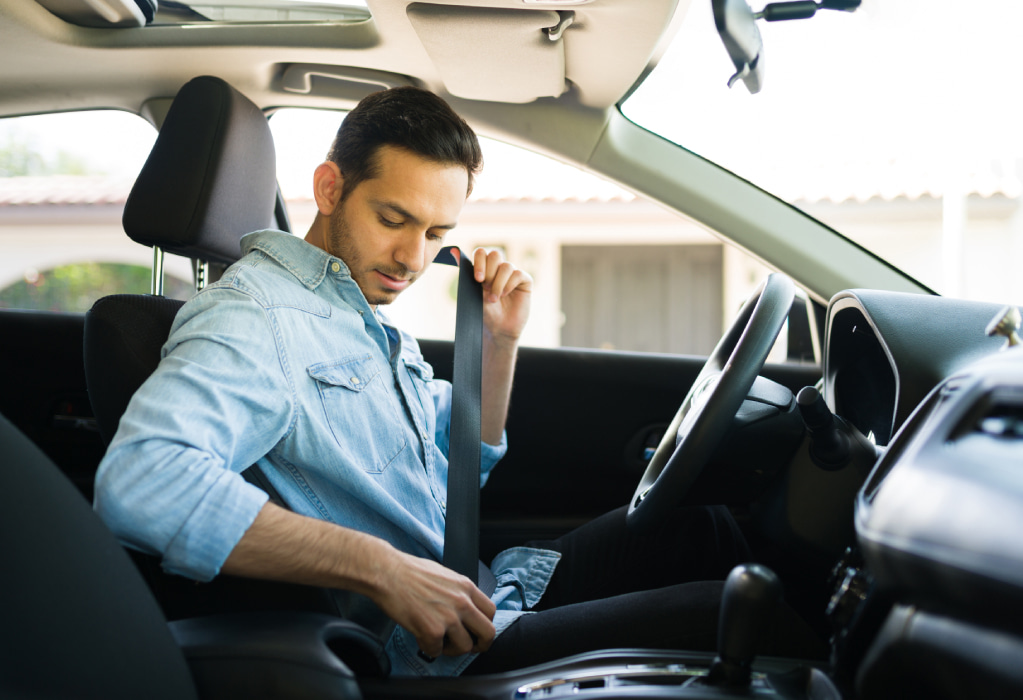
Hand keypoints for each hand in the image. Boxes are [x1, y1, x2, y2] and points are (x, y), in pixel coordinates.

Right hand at [374, 549, 496, 657]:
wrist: (387, 573)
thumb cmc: (410, 571)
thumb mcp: (445, 575)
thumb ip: (458, 592)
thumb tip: (464, 607)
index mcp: (466, 587)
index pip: (490, 611)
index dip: (485, 625)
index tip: (478, 632)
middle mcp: (462, 602)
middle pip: (487, 633)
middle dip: (480, 645)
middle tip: (470, 647)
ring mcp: (448, 617)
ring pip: (464, 647)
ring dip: (451, 649)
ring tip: (439, 641)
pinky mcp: (432, 630)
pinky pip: (436, 651)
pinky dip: (428, 648)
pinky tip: (421, 637)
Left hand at [457, 247, 531, 345]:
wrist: (498, 329)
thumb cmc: (484, 313)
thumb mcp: (472, 292)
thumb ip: (466, 273)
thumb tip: (453, 252)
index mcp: (485, 269)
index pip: (482, 253)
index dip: (480, 262)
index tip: (477, 279)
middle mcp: (499, 269)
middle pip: (495, 254)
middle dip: (489, 272)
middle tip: (485, 288)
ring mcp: (513, 274)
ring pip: (506, 266)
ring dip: (498, 283)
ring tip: (494, 298)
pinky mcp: (525, 281)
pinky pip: (518, 274)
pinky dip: (509, 284)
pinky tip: (505, 295)